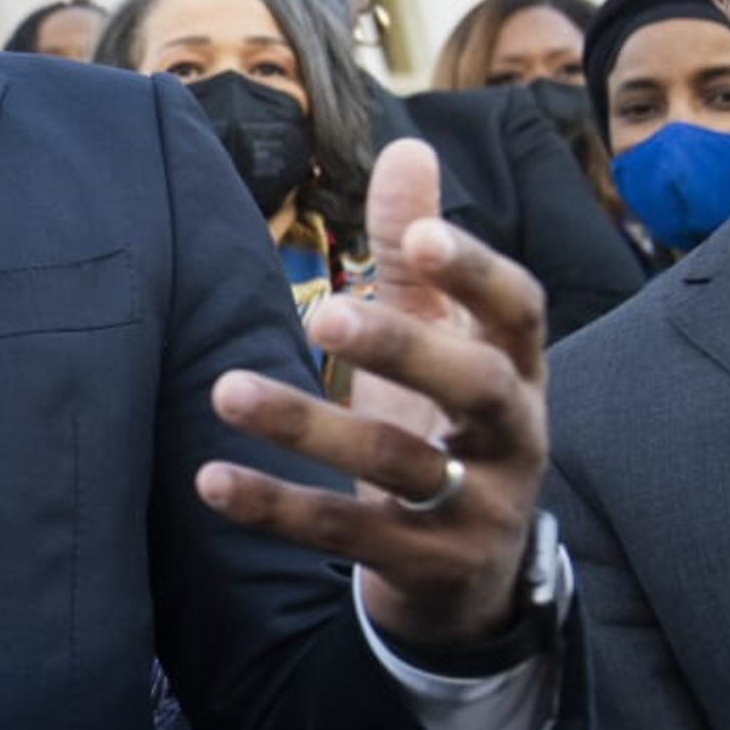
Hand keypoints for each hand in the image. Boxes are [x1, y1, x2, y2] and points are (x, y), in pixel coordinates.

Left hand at [196, 137, 549, 651]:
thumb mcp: (440, 345)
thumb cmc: (445, 431)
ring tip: (224, 390)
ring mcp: (478, 509)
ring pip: (399, 466)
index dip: (477, 273)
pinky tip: (211, 480)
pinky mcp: (429, 569)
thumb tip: (407, 146)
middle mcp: (513, 437)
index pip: (518, 311)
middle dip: (401, 348)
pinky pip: (348, 536)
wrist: (470, 583)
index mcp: (518, 369)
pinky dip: (278, 508)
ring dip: (309, 428)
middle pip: (475, 387)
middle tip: (322, 313)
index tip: (421, 237)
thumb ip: (416, 256)